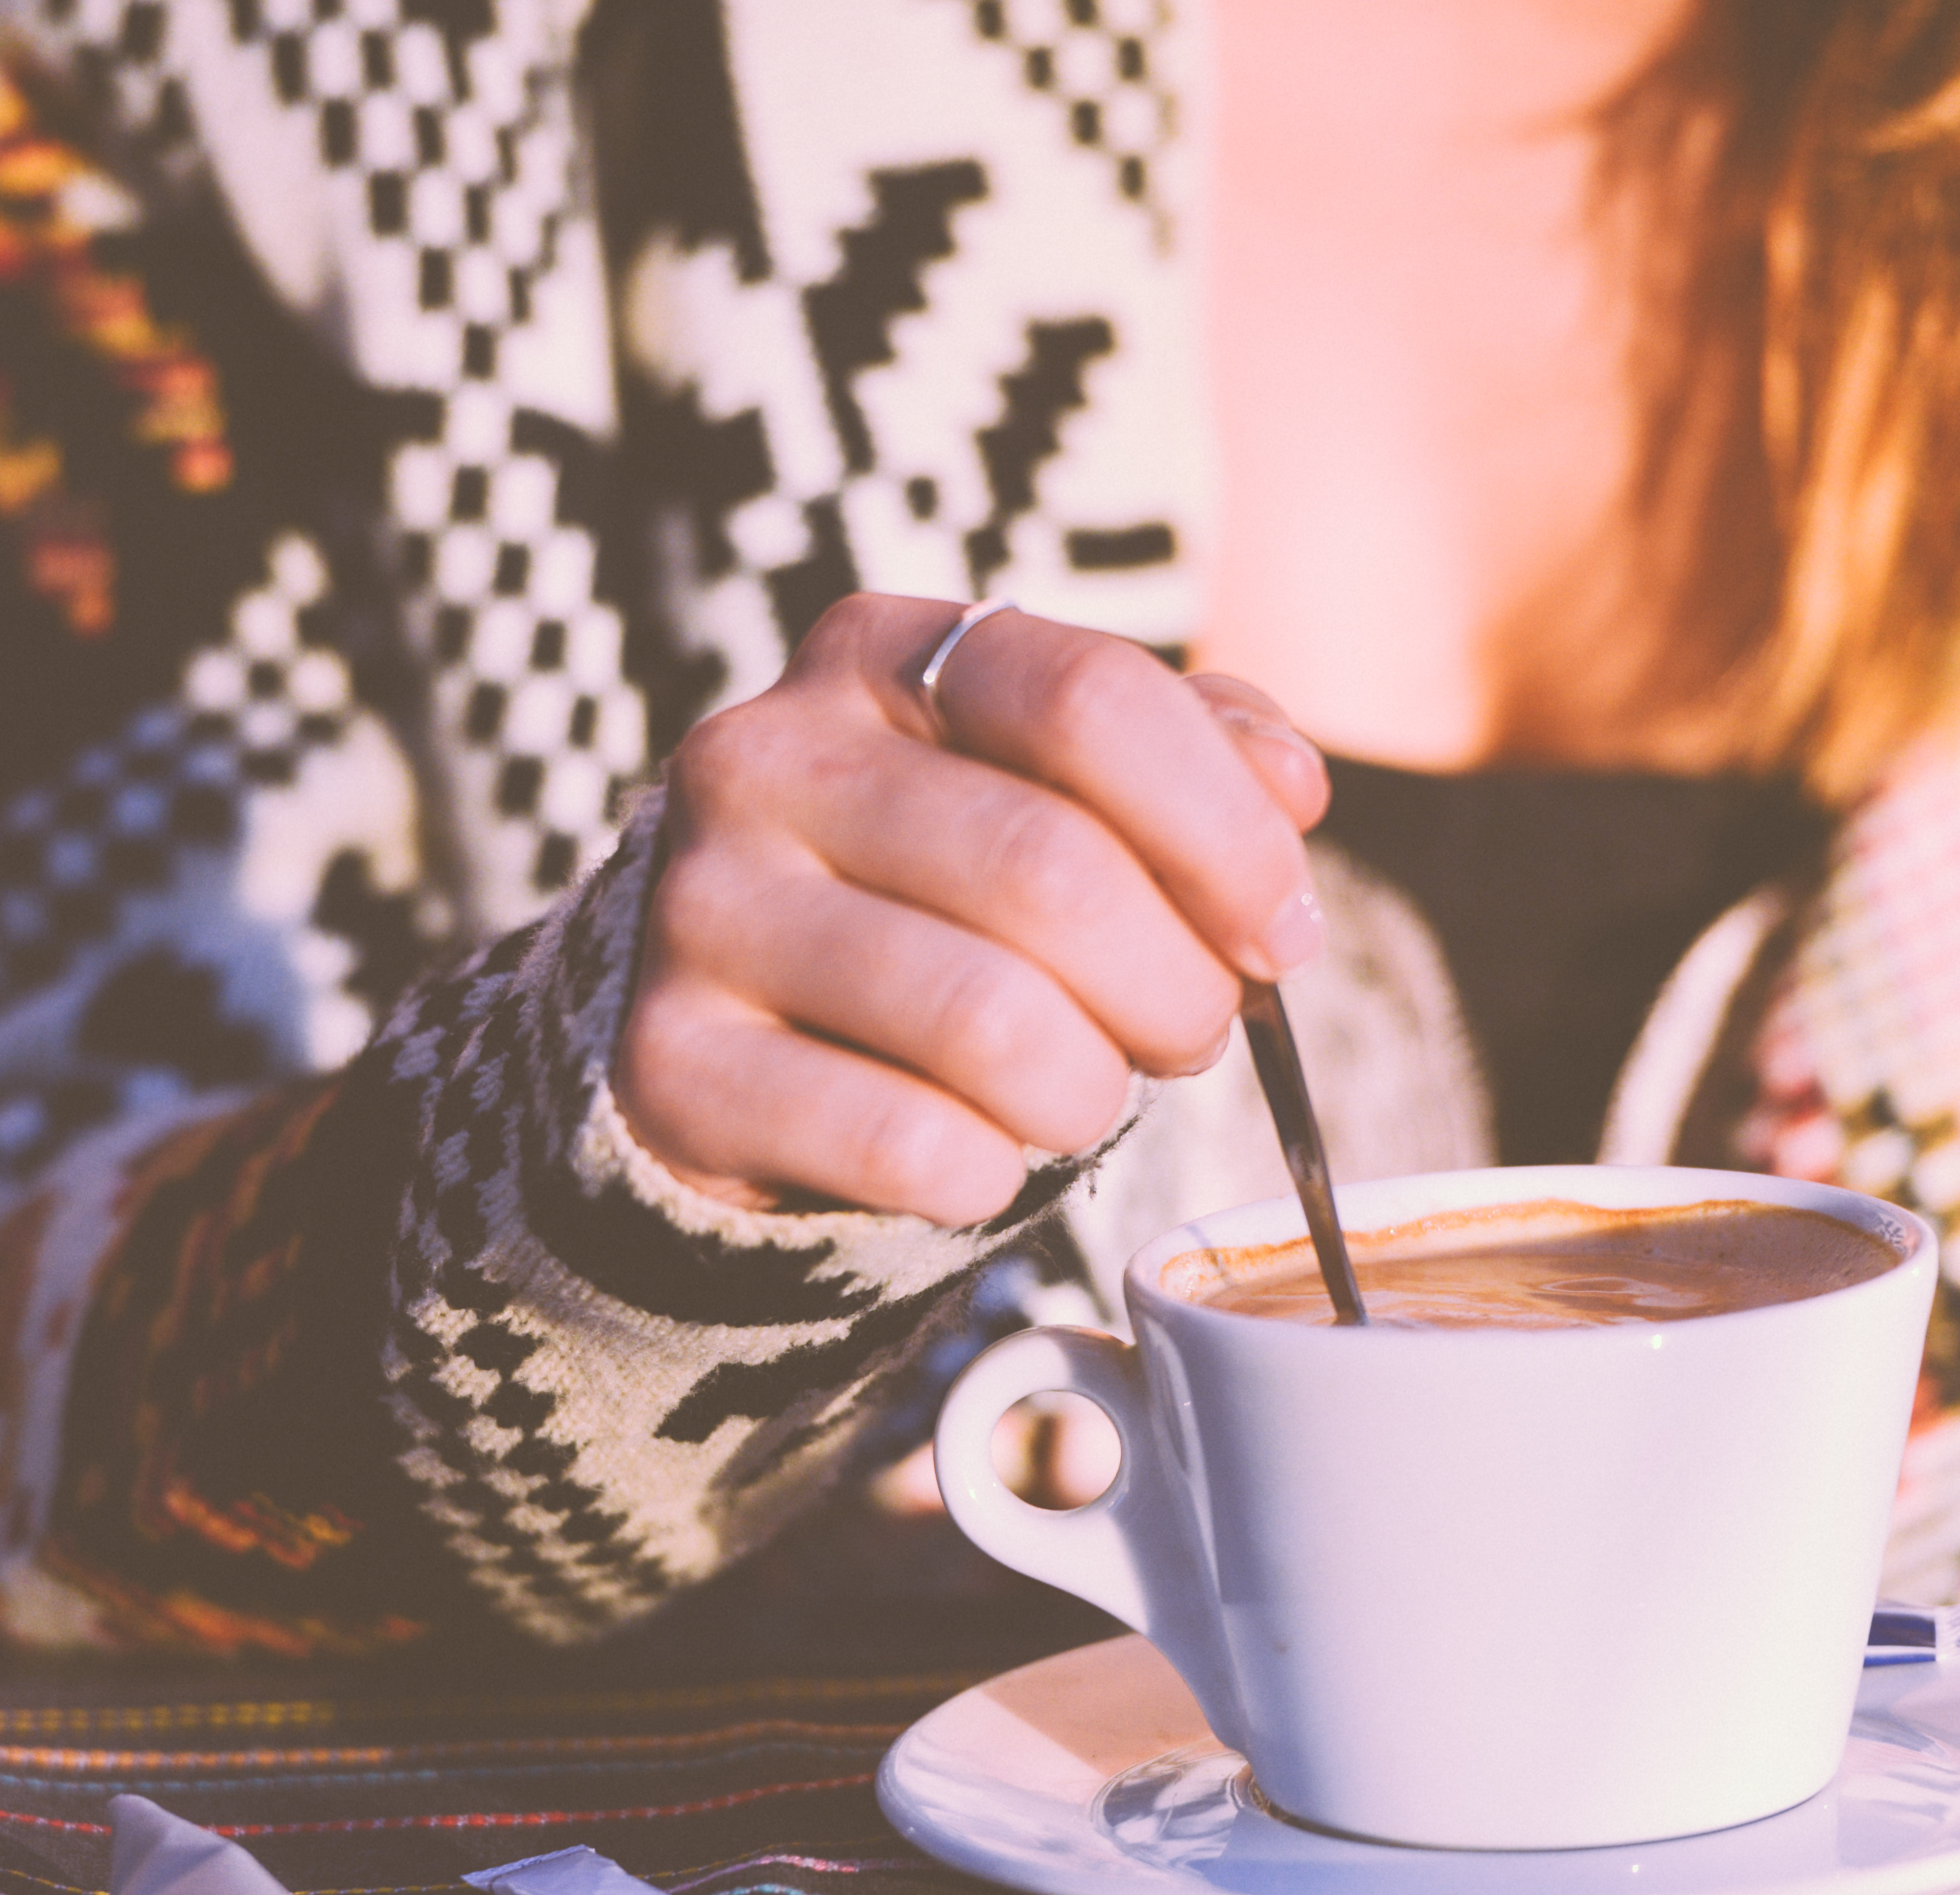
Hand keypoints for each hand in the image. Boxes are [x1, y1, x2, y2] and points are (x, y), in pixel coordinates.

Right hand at [613, 594, 1329, 1225]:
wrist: (731, 1021)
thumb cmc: (933, 894)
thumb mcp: (1048, 786)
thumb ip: (1186, 754)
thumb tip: (1287, 789)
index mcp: (874, 655)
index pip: (1090, 700)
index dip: (1225, 832)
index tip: (1279, 929)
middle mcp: (763, 758)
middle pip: (1051, 870)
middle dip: (1175, 985)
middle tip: (1191, 1033)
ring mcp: (703, 910)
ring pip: (987, 1021)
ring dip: (1088, 1092)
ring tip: (1083, 1095)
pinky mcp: (672, 1061)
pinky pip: (904, 1143)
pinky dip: (986, 1173)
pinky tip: (981, 1156)